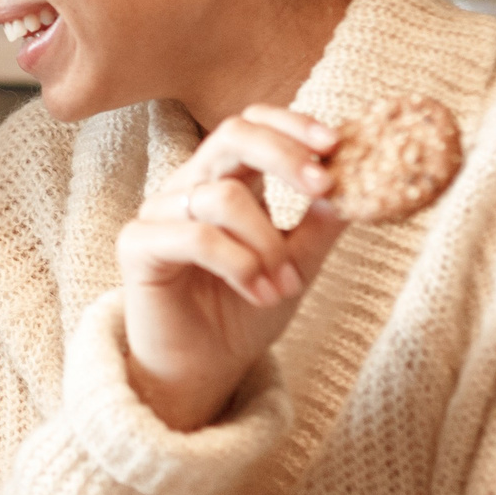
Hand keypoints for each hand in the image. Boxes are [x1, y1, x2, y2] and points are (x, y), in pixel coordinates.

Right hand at [116, 105, 348, 432]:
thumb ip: (322, 223)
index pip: (253, 124)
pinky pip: (196, 236)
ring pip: (224, 195)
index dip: (292, 125)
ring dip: (269, 244)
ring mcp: (160, 212)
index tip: (336, 145)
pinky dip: (239, 264)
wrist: (203, 370)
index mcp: (226, 179)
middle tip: (324, 186)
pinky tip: (259, 293)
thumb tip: (357, 183)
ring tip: (286, 286)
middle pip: (231, 135)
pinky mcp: (138, 245)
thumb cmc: (244, 312)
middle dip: (284, 154)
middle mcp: (189, 185)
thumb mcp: (298, 264)